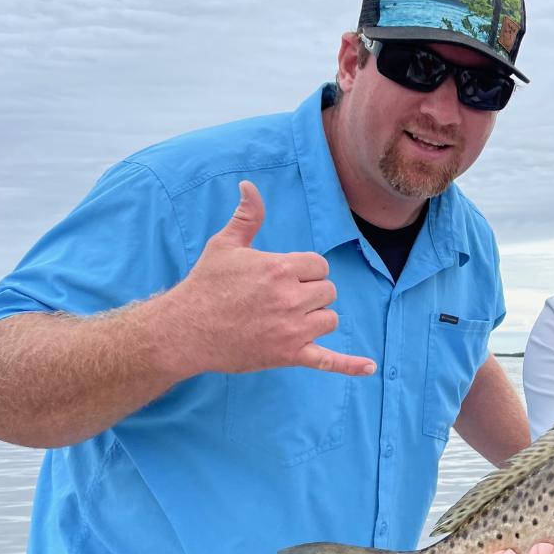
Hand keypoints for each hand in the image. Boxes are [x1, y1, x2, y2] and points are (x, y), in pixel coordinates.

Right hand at [156, 181, 376, 378]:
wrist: (185, 330)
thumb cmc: (205, 285)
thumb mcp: (225, 245)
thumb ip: (247, 216)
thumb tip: (249, 186)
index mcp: (279, 268)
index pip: (319, 266)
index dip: (305, 271)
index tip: (284, 277)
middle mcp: (290, 298)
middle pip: (327, 291)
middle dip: (310, 293)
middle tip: (279, 298)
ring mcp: (292, 329)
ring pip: (329, 319)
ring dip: (316, 318)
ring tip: (287, 318)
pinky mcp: (289, 355)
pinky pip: (328, 361)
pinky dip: (349, 365)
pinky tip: (368, 368)